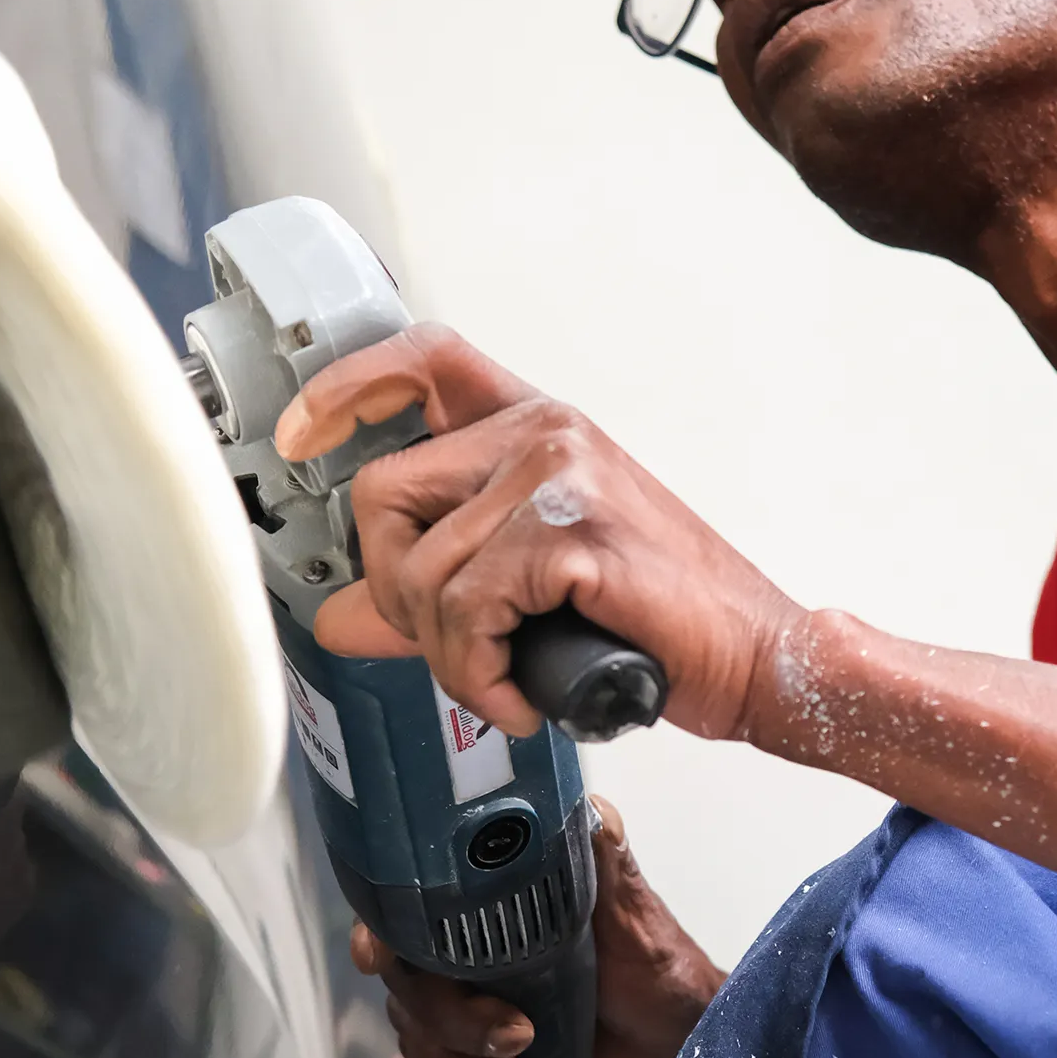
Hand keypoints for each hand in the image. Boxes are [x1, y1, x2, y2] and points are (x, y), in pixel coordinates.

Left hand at [276, 325, 803, 743]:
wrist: (756, 657)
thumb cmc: (662, 619)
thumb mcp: (532, 595)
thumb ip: (435, 598)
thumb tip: (343, 619)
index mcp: (537, 429)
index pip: (422, 363)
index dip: (346, 388)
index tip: (300, 435)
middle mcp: (546, 432)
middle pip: (381, 491)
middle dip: (393, 591)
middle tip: (452, 644)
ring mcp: (560, 472)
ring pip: (419, 566)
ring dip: (448, 653)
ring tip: (501, 680)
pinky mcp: (573, 530)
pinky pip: (467, 610)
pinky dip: (479, 673)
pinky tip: (521, 694)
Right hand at [350, 800, 724, 1057]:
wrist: (672, 1038)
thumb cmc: (656, 964)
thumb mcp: (632, 909)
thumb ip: (607, 862)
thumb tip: (597, 813)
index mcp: (491, 905)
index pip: (408, 909)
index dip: (379, 930)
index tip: (379, 958)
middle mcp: (467, 951)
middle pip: (410, 987)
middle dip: (452, 1020)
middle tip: (517, 1034)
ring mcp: (470, 1006)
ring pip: (419, 1037)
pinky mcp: (481, 1054)